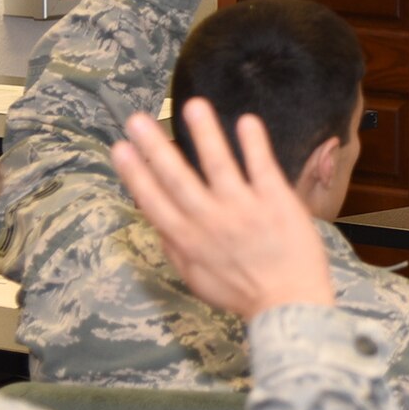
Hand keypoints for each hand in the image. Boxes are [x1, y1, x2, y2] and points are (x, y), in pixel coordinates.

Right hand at [111, 99, 333, 319]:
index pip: (154, 201)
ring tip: (194, 105)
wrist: (289, 303)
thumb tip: (158, 224)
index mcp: (188, 241)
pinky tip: (246, 120)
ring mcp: (243, 208)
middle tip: (137, 119)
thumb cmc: (243, 292)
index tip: (119, 148)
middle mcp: (210, 221)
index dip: (135, 174)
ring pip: (219, 165)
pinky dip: (253, 144)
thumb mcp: (197, 279)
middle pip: (177, 178)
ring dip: (205, 134)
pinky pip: (261, 166)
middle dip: (155, 147)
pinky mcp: (275, 200)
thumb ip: (176, 249)